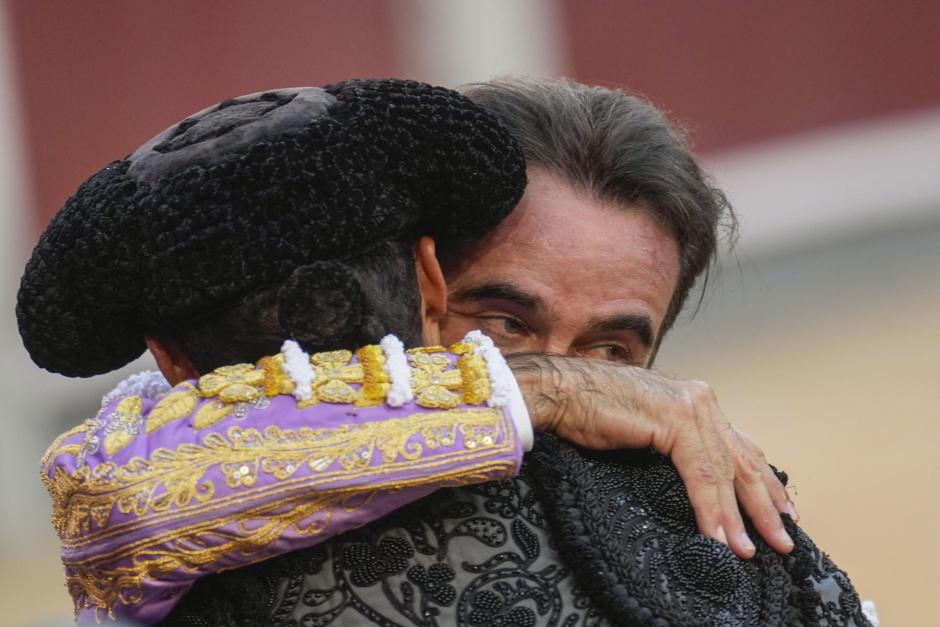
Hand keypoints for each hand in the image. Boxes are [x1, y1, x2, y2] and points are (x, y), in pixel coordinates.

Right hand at [508, 354, 796, 558]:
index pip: (741, 447)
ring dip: (736, 517)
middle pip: (742, 460)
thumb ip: (676, 444)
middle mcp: (700, 399)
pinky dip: (710, 509)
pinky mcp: (673, 420)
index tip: (781, 512)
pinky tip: (717, 534)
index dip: (764, 483)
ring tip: (746, 548)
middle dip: (763, 506)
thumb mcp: (648, 428)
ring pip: (724, 472)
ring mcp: (689, 407)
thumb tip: (697, 481)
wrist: (562, 391)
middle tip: (781, 540)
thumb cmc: (592, 410)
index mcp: (697, 400)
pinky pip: (700, 474)